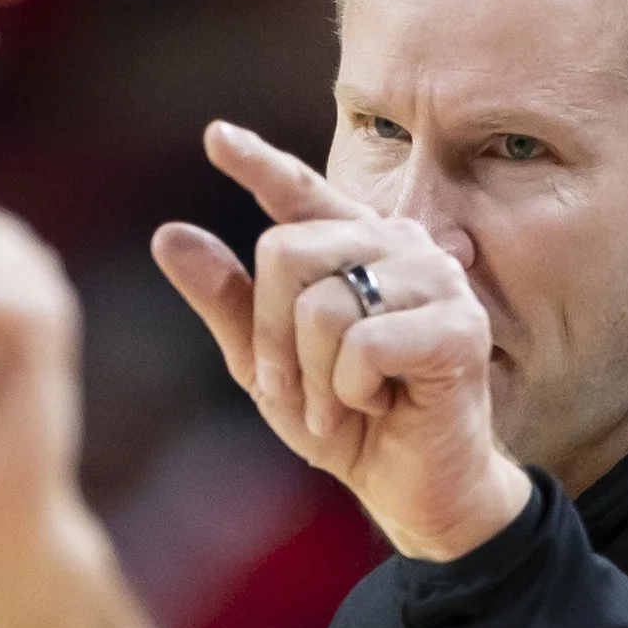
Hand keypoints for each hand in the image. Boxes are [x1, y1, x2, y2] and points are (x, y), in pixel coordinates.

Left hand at [151, 122, 531, 560]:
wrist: (413, 490)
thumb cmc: (347, 424)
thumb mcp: (268, 364)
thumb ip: (227, 301)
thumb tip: (169, 234)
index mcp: (356, 245)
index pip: (300, 192)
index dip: (259, 163)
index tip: (216, 138)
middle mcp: (400, 245)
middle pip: (286, 251)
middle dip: (271, 338)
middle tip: (294, 391)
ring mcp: (436, 280)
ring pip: (322, 305)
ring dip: (314, 377)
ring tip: (342, 406)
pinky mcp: (458, 327)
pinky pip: (362, 344)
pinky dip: (351, 392)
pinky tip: (381, 405)